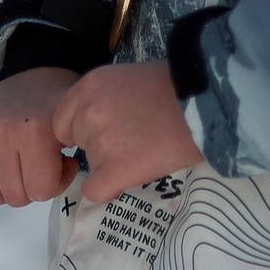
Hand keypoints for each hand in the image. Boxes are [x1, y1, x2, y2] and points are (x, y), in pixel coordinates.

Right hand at [0, 67, 79, 207]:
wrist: (33, 72)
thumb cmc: (55, 103)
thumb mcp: (76, 128)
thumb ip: (79, 159)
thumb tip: (78, 183)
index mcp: (34, 131)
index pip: (41, 191)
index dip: (56, 182)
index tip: (63, 163)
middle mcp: (0, 131)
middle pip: (15, 197)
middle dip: (32, 186)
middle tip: (40, 164)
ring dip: (8, 187)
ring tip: (21, 165)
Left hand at [53, 63, 203, 205]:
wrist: (206, 103)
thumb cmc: (176, 87)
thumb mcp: (129, 79)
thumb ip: (105, 98)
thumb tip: (98, 123)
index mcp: (89, 86)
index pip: (63, 121)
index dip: (83, 130)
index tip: (105, 133)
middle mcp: (88, 112)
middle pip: (79, 143)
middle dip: (99, 145)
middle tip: (133, 140)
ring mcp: (100, 142)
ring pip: (91, 166)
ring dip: (112, 164)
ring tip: (146, 150)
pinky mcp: (115, 169)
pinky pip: (95, 191)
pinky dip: (109, 189)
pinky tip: (130, 177)